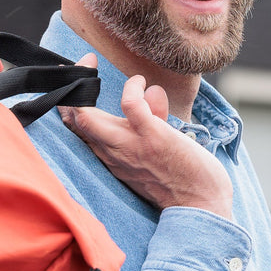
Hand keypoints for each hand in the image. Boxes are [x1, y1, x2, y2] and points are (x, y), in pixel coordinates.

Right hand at [58, 61, 233, 218]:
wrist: (201, 206)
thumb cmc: (184, 179)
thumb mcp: (157, 148)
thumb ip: (151, 118)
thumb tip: (152, 91)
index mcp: (110, 156)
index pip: (76, 130)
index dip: (69, 103)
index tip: (78, 80)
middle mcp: (111, 152)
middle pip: (73, 121)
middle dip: (71, 87)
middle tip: (83, 63)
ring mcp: (128, 145)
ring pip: (85, 117)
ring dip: (86, 85)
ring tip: (94, 66)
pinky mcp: (150, 136)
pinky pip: (130, 105)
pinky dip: (132, 87)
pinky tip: (139, 81)